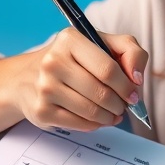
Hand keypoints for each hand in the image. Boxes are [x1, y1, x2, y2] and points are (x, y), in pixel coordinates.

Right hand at [14, 28, 147, 132]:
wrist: (27, 77)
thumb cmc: (73, 59)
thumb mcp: (103, 43)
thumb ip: (130, 51)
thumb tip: (136, 79)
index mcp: (70, 40)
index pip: (108, 69)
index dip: (127, 86)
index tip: (133, 93)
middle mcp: (53, 61)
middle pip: (102, 93)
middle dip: (120, 104)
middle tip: (124, 106)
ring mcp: (45, 88)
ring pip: (92, 112)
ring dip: (110, 117)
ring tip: (113, 113)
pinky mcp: (41, 111)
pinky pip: (80, 125)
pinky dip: (95, 124)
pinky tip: (97, 118)